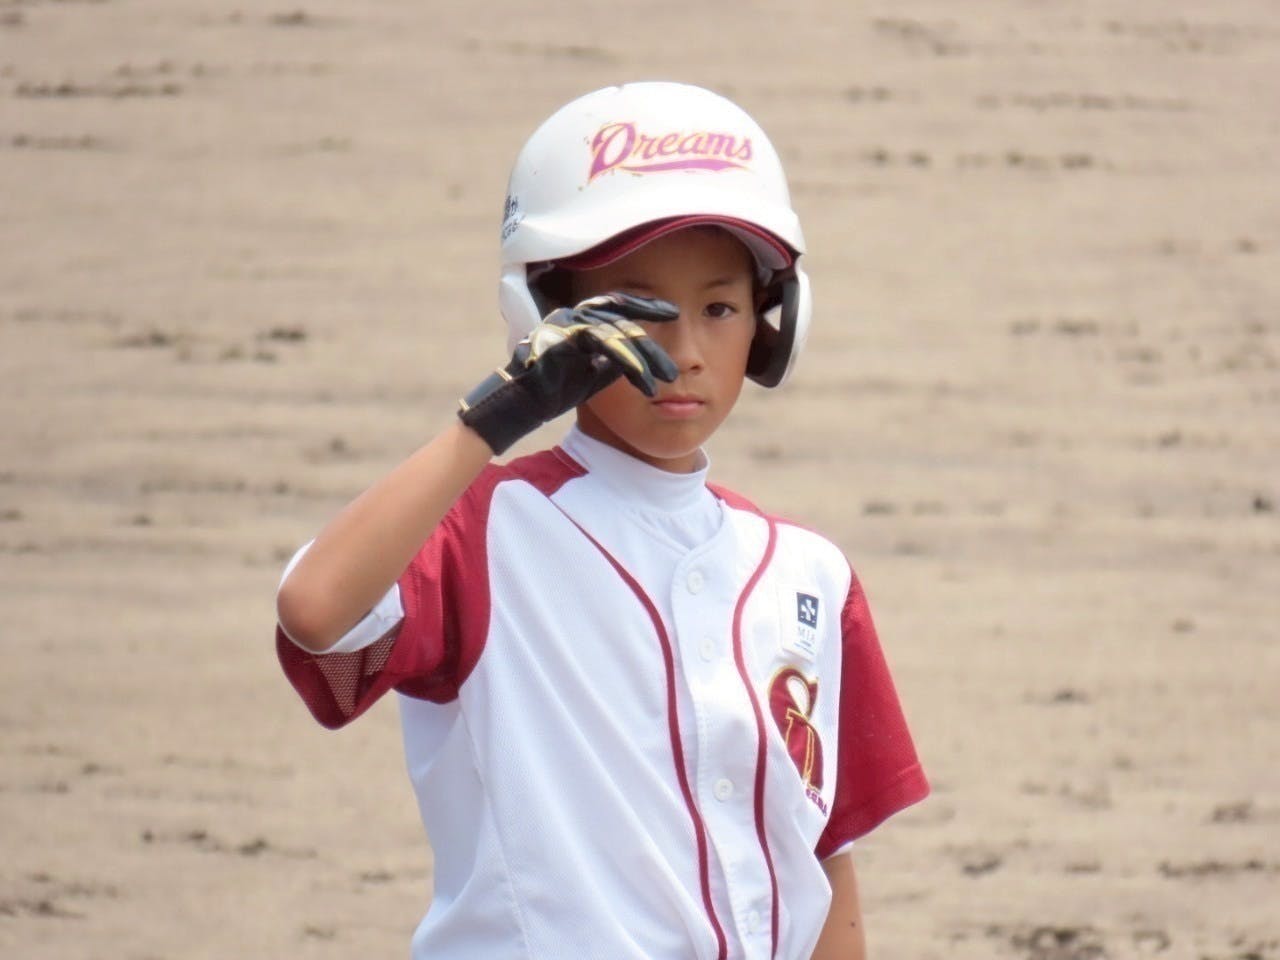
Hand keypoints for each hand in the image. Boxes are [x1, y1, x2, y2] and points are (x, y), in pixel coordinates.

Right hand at [458, 293, 679, 454]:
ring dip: (642, 358)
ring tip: (662, 381)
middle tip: (673, 371)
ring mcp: (567, 322)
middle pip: (622, 321)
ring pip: (615, 332)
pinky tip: (642, 379)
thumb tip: (643, 355)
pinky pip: (603, 344)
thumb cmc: (558, 387)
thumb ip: (617, 358)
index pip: (619, 304)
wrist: (523, 403)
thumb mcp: (596, 371)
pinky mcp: (563, 337)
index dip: (647, 305)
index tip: (673, 312)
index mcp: (582, 317)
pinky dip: (626, 361)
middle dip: (651, 346)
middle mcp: (575, 313)